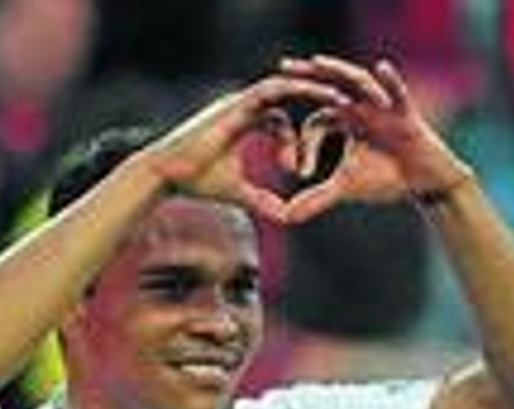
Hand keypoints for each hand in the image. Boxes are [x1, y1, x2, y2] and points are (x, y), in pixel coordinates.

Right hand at [149, 74, 340, 222]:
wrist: (168, 173)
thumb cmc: (195, 183)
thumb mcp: (238, 194)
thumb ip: (262, 201)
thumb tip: (285, 217)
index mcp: (241, 123)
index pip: (278, 120)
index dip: (296, 138)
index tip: (307, 165)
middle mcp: (241, 106)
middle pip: (285, 95)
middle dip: (314, 99)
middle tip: (345, 110)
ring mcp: (238, 101)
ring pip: (284, 86)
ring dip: (314, 90)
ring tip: (343, 100)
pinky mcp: (237, 103)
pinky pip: (275, 90)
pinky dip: (300, 90)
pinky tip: (323, 97)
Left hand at [274, 55, 470, 222]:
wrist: (424, 180)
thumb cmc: (385, 177)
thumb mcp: (346, 187)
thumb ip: (316, 199)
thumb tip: (286, 217)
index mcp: (343, 121)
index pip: (316, 122)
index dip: (304, 147)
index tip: (302, 175)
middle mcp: (359, 106)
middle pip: (330, 85)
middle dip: (307, 76)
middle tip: (282, 67)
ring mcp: (382, 104)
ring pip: (358, 81)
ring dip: (339, 71)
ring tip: (317, 62)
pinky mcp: (405, 111)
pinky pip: (398, 90)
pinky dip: (390, 80)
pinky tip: (381, 68)